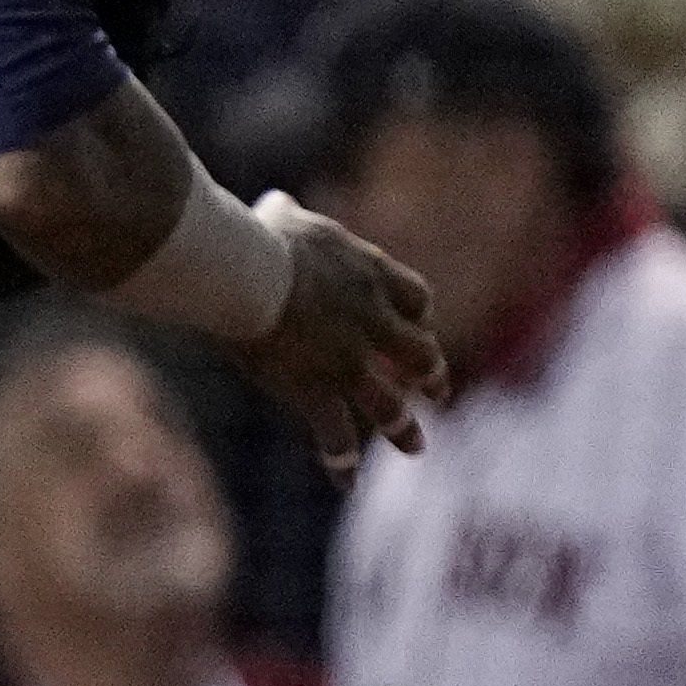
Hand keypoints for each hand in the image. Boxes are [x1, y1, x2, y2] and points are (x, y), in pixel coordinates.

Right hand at [229, 195, 441, 471]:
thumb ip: (286, 214)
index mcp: (370, 276)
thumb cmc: (257, 238)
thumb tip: (274, 204)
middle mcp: (372, 322)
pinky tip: (345, 481)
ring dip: (402, 426)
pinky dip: (339, 459)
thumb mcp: (280, 216)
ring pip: (389, 401)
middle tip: (437, 392)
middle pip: (418, 354)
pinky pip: (332, 433)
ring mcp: (348, 361)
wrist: (248, 273)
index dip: (419, 316)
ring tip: (415, 446)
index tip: (417, 324)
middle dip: (430, 375)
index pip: (416, 298)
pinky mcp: (315, 389)